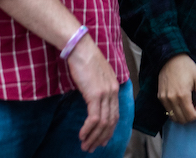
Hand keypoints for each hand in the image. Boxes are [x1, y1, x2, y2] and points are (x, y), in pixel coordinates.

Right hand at [67, 34, 119, 152]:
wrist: (80, 48)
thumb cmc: (84, 59)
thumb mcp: (96, 75)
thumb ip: (98, 87)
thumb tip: (93, 100)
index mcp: (114, 87)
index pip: (115, 114)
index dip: (109, 130)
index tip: (102, 140)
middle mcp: (113, 92)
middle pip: (111, 121)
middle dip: (102, 137)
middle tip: (92, 148)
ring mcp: (105, 93)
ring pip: (103, 123)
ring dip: (93, 137)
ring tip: (85, 146)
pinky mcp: (95, 94)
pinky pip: (94, 118)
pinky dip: (88, 129)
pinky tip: (82, 135)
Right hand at [158, 54, 195, 123]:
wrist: (171, 58)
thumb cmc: (187, 68)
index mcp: (183, 95)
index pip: (191, 117)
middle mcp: (171, 99)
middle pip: (183, 120)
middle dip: (191, 116)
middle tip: (194, 105)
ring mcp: (164, 99)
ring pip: (174, 118)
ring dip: (183, 115)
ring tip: (188, 104)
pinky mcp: (160, 97)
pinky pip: (168, 111)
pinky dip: (176, 111)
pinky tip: (180, 102)